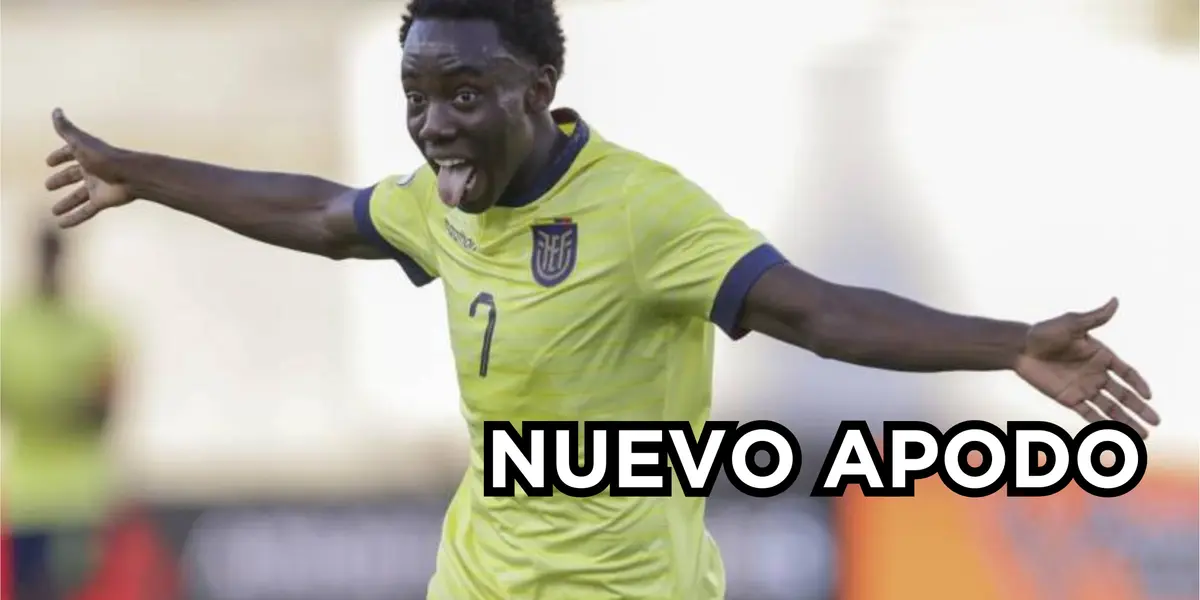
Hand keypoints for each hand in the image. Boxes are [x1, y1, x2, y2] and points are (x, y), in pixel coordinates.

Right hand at [44, 108, 134, 227]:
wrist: (131, 175)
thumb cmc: (106, 157)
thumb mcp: (81, 142)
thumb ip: (66, 129)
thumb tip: (56, 110)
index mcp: (87, 155)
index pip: (70, 154)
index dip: (59, 157)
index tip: (49, 162)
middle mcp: (92, 171)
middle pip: (73, 176)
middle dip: (61, 180)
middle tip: (48, 185)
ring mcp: (98, 187)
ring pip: (78, 197)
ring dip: (66, 203)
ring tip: (54, 211)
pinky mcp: (102, 201)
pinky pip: (85, 212)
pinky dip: (74, 219)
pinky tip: (62, 225)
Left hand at [1014, 298, 1158, 437]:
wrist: (1019, 348)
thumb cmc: (1044, 333)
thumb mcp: (1071, 324)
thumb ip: (1094, 318)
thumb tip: (1115, 301)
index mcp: (1101, 355)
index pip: (1126, 373)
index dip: (1138, 384)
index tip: (1149, 397)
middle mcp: (1096, 373)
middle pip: (1123, 394)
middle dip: (1139, 409)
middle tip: (1156, 421)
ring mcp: (1084, 387)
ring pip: (1109, 408)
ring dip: (1125, 422)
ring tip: (1142, 436)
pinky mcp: (1070, 398)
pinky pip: (1089, 414)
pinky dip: (1101, 425)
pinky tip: (1114, 435)